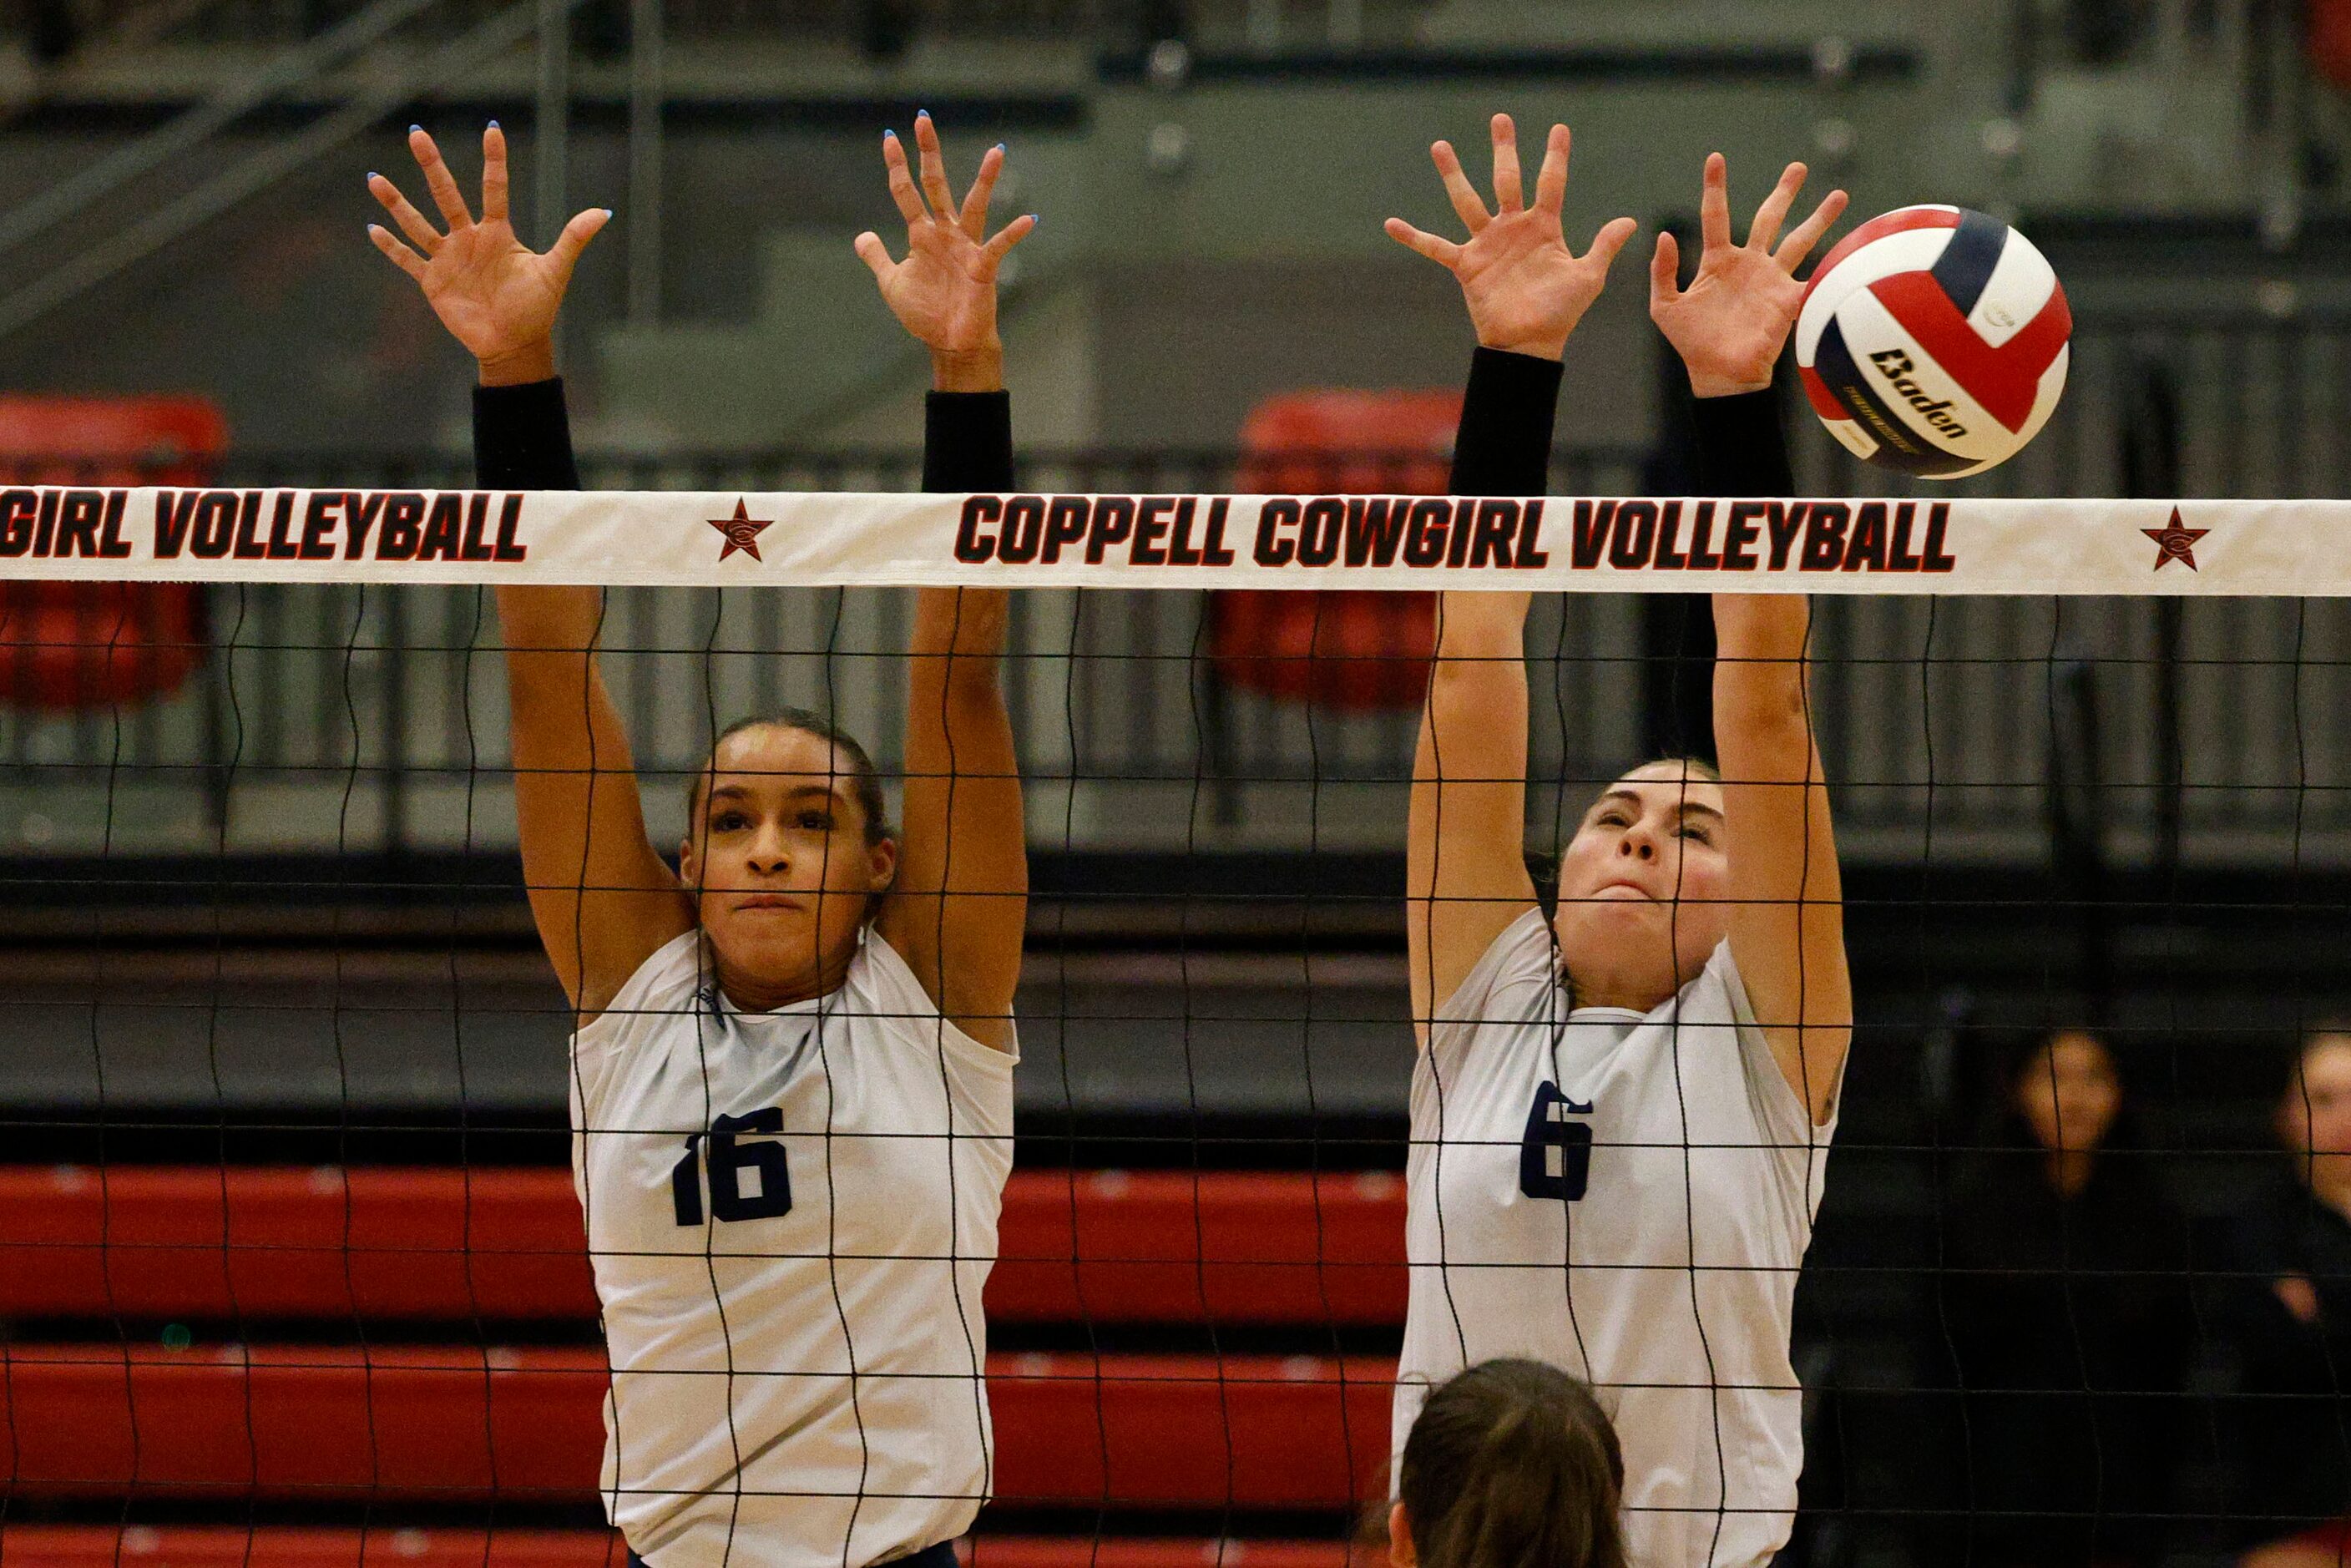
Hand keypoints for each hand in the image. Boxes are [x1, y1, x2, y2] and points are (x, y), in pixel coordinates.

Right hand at [366, 124, 608, 385]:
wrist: (515, 344)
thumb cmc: (536, 308)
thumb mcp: (555, 271)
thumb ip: (573, 240)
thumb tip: (603, 213)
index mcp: (497, 232)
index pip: (494, 188)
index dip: (494, 160)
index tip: (492, 128)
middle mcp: (468, 238)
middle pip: (446, 195)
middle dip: (432, 165)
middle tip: (417, 133)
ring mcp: (448, 258)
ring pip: (417, 223)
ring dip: (396, 202)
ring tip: (374, 179)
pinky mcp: (433, 281)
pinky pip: (407, 260)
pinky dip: (390, 246)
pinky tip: (372, 229)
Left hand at [854, 112, 1036, 392]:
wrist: (951, 343)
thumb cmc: (925, 314)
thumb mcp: (892, 283)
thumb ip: (878, 257)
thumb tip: (862, 236)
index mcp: (922, 234)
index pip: (906, 192)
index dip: (897, 166)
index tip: (890, 137)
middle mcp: (944, 232)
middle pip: (936, 184)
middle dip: (929, 153)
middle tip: (923, 119)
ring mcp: (965, 247)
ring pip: (975, 204)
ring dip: (985, 179)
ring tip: (996, 152)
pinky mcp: (983, 267)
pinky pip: (998, 245)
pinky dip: (1013, 233)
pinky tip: (1027, 220)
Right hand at [1384, 115, 1635, 361]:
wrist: (1530, 344)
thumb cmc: (1561, 313)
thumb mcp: (1588, 277)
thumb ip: (1604, 246)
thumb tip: (1631, 221)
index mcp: (1544, 227)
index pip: (1551, 184)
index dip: (1556, 157)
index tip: (1559, 128)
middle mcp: (1513, 229)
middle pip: (1507, 179)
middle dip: (1505, 149)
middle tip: (1501, 118)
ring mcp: (1488, 244)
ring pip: (1468, 201)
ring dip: (1454, 174)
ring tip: (1440, 146)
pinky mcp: (1467, 265)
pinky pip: (1436, 248)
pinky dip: (1414, 237)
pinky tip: (1390, 224)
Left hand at [1649, 154, 1846, 398]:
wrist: (1719, 376)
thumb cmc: (1691, 343)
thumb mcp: (1665, 307)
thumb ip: (1662, 271)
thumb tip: (1664, 235)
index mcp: (1718, 260)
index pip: (1716, 216)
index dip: (1715, 187)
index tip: (1716, 157)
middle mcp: (1749, 264)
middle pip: (1770, 218)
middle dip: (1785, 192)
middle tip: (1799, 166)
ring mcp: (1772, 280)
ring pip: (1800, 240)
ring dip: (1819, 218)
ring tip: (1839, 195)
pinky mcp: (1789, 300)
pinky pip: (1814, 277)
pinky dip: (1830, 264)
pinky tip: (1852, 248)